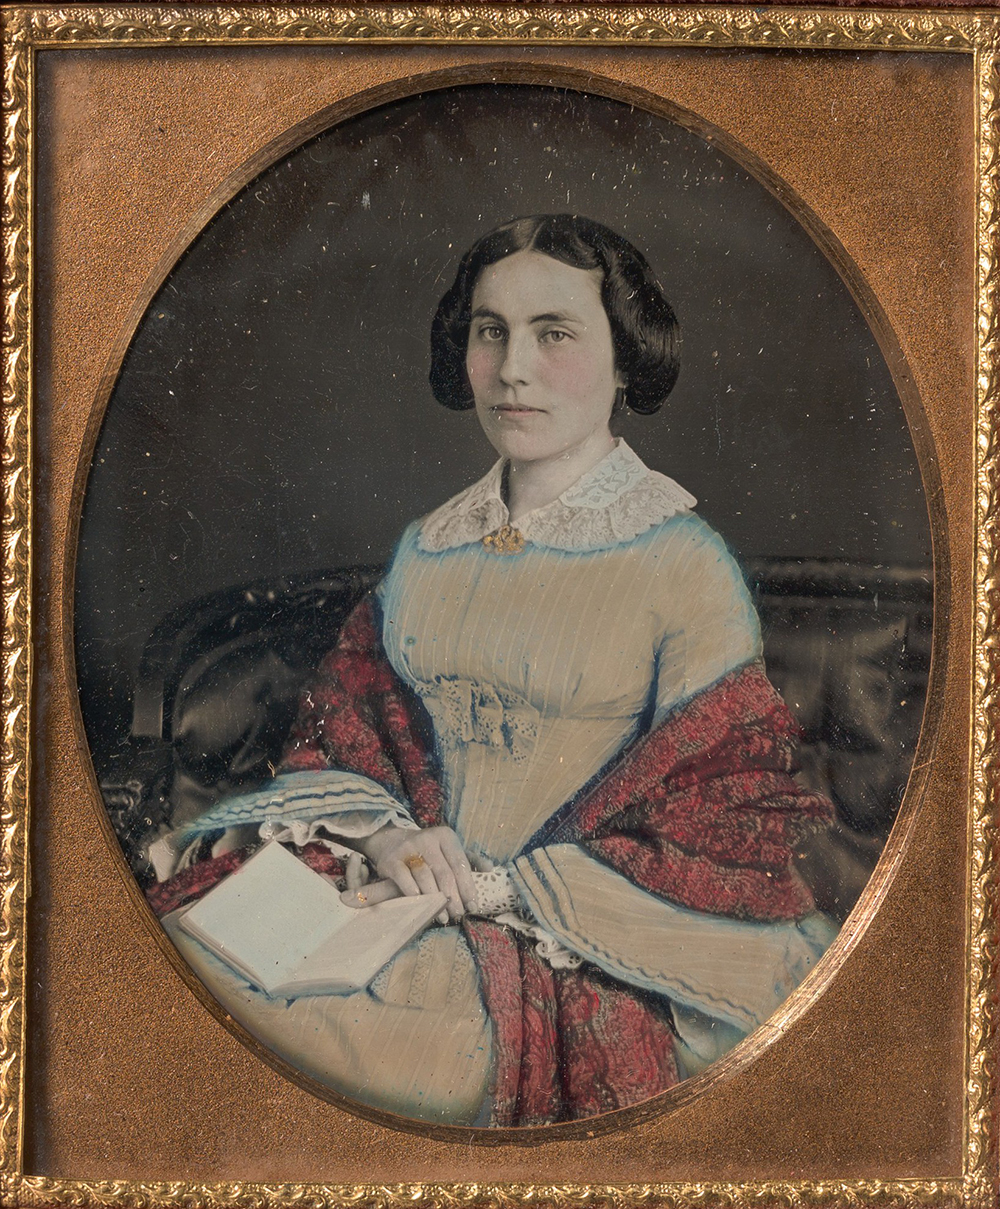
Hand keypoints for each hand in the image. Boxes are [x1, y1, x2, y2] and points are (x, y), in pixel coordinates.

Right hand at [356, 824, 476, 920]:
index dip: (468, 887)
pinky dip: (413, 893)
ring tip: (444, 917)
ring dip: (435, 900)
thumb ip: (470, 859)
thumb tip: (490, 869)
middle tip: (459, 915)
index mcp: (445, 837)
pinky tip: (421, 904)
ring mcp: (408, 849)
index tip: (473, 906)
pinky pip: (404, 879)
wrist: (392, 842)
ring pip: (425, 877)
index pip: (460, 864)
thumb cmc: (429, 851)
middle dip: (453, 898)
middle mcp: (427, 839)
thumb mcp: (450, 849)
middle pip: (444, 873)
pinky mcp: (391, 861)